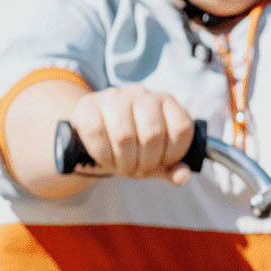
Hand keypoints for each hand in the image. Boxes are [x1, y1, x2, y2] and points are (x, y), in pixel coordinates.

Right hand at [66, 86, 198, 183]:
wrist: (93, 132)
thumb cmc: (130, 146)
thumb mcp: (154, 158)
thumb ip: (171, 168)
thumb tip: (181, 176)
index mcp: (166, 102)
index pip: (181, 128)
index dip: (173, 154)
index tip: (161, 164)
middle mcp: (142, 94)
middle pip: (152, 134)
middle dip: (145, 162)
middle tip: (137, 170)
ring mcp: (114, 97)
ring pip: (124, 135)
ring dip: (124, 162)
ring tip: (122, 167)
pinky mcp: (88, 104)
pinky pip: (96, 133)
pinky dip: (103, 155)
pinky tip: (106, 160)